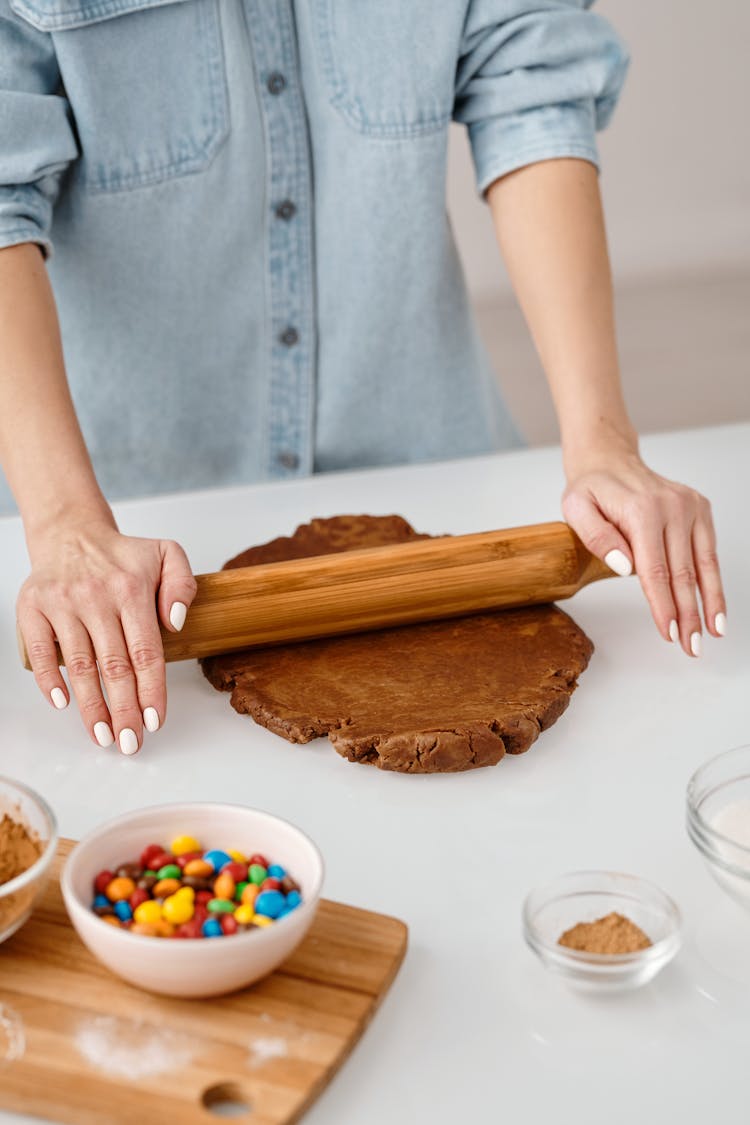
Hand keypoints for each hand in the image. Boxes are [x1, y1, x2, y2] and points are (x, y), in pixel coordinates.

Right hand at [17, 514, 196, 752]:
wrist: (72, 533)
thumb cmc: (122, 555)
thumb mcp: (167, 554)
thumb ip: (182, 584)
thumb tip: (176, 623)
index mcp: (131, 589)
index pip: (146, 651)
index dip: (151, 691)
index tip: (154, 721)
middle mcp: (96, 597)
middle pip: (114, 667)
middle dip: (123, 711)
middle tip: (129, 742)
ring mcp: (62, 604)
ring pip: (80, 666)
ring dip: (91, 706)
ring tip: (103, 735)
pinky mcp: (34, 608)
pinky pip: (42, 651)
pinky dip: (51, 680)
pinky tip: (64, 703)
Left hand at [562, 438, 725, 655]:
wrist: (609, 459)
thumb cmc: (590, 488)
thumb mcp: (575, 508)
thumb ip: (597, 537)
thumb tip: (626, 567)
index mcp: (642, 510)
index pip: (654, 570)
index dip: (663, 605)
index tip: (669, 632)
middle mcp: (672, 507)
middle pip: (682, 572)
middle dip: (688, 614)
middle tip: (690, 646)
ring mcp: (689, 506)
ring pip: (703, 565)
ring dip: (708, 603)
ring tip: (711, 633)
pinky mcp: (699, 509)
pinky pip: (708, 552)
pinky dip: (713, 581)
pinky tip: (716, 606)